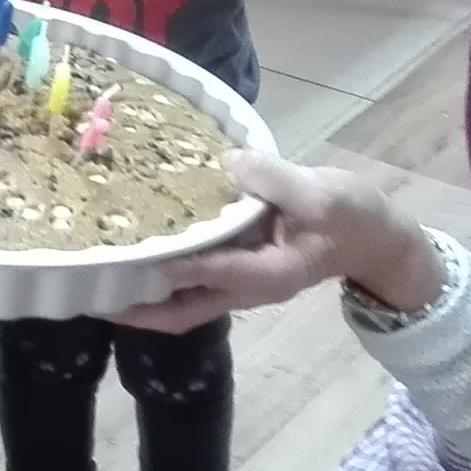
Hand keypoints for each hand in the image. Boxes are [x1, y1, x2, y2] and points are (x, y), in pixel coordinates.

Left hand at [113, 150, 436, 333]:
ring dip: (146, 288)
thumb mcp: (322, 194)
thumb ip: (275, 180)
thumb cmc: (354, 217)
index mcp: (265, 275)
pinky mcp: (242, 261)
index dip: (163, 266)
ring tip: (100, 269)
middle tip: (89, 292)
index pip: (204, 273)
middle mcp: (246, 286)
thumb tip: (229, 161)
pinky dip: (166, 264)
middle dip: (137, 308)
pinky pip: (196, 272)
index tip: (120, 259)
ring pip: (184, 295)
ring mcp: (242, 278)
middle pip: (182, 309)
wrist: (380, 236)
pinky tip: (140, 239)